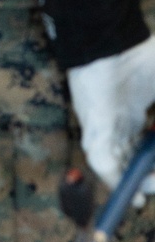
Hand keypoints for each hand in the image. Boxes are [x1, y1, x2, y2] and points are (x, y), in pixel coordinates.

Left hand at [67, 33, 154, 197]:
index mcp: (132, 110)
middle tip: (152, 187)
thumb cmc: (140, 59)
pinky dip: (115, 179)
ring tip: (142, 197)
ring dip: (130, 184)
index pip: (140, 144)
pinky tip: (130, 192)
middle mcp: (116, 122)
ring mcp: (103, 126)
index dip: (151, 163)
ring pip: (115, 164)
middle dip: (143, 177)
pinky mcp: (94, 129)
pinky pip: (102, 162)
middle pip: (128, 157)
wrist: (112, 44)